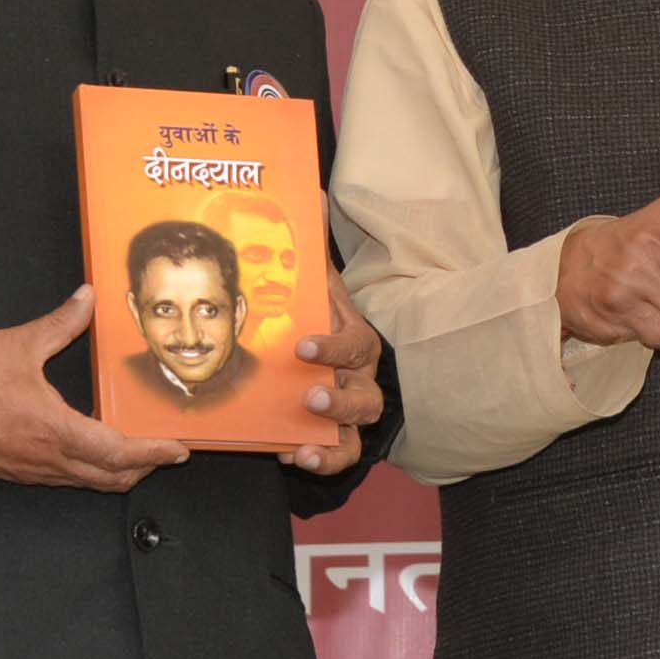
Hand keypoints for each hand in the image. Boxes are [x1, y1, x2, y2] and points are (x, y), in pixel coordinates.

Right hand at [0, 289, 189, 491]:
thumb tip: (87, 298)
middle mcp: (49, 460)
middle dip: (144, 466)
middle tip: (165, 451)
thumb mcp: (14, 345)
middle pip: (112, 478)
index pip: (118, 452)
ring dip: (118, 471)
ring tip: (137, 452)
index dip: (153, 452)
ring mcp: (33, 471)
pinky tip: (91, 449)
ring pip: (89, 482)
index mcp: (54, 431)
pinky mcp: (18, 473)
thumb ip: (58, 324)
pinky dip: (90, 470)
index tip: (178, 449)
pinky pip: (66, 478)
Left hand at [284, 264, 389, 475]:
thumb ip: (314, 249)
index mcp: (357, 343)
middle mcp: (361, 380)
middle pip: (367, 399)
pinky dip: (321, 459)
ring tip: (305, 445)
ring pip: (357, 434)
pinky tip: (292, 455)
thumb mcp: (318, 288)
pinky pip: (340, 455)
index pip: (354, 345)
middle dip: (340, 401)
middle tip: (309, 397)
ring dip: (333, 442)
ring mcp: (351, 413)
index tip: (301, 347)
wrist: (320, 358)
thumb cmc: (318, 320)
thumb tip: (312, 199)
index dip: (332, 348)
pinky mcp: (337, 437)